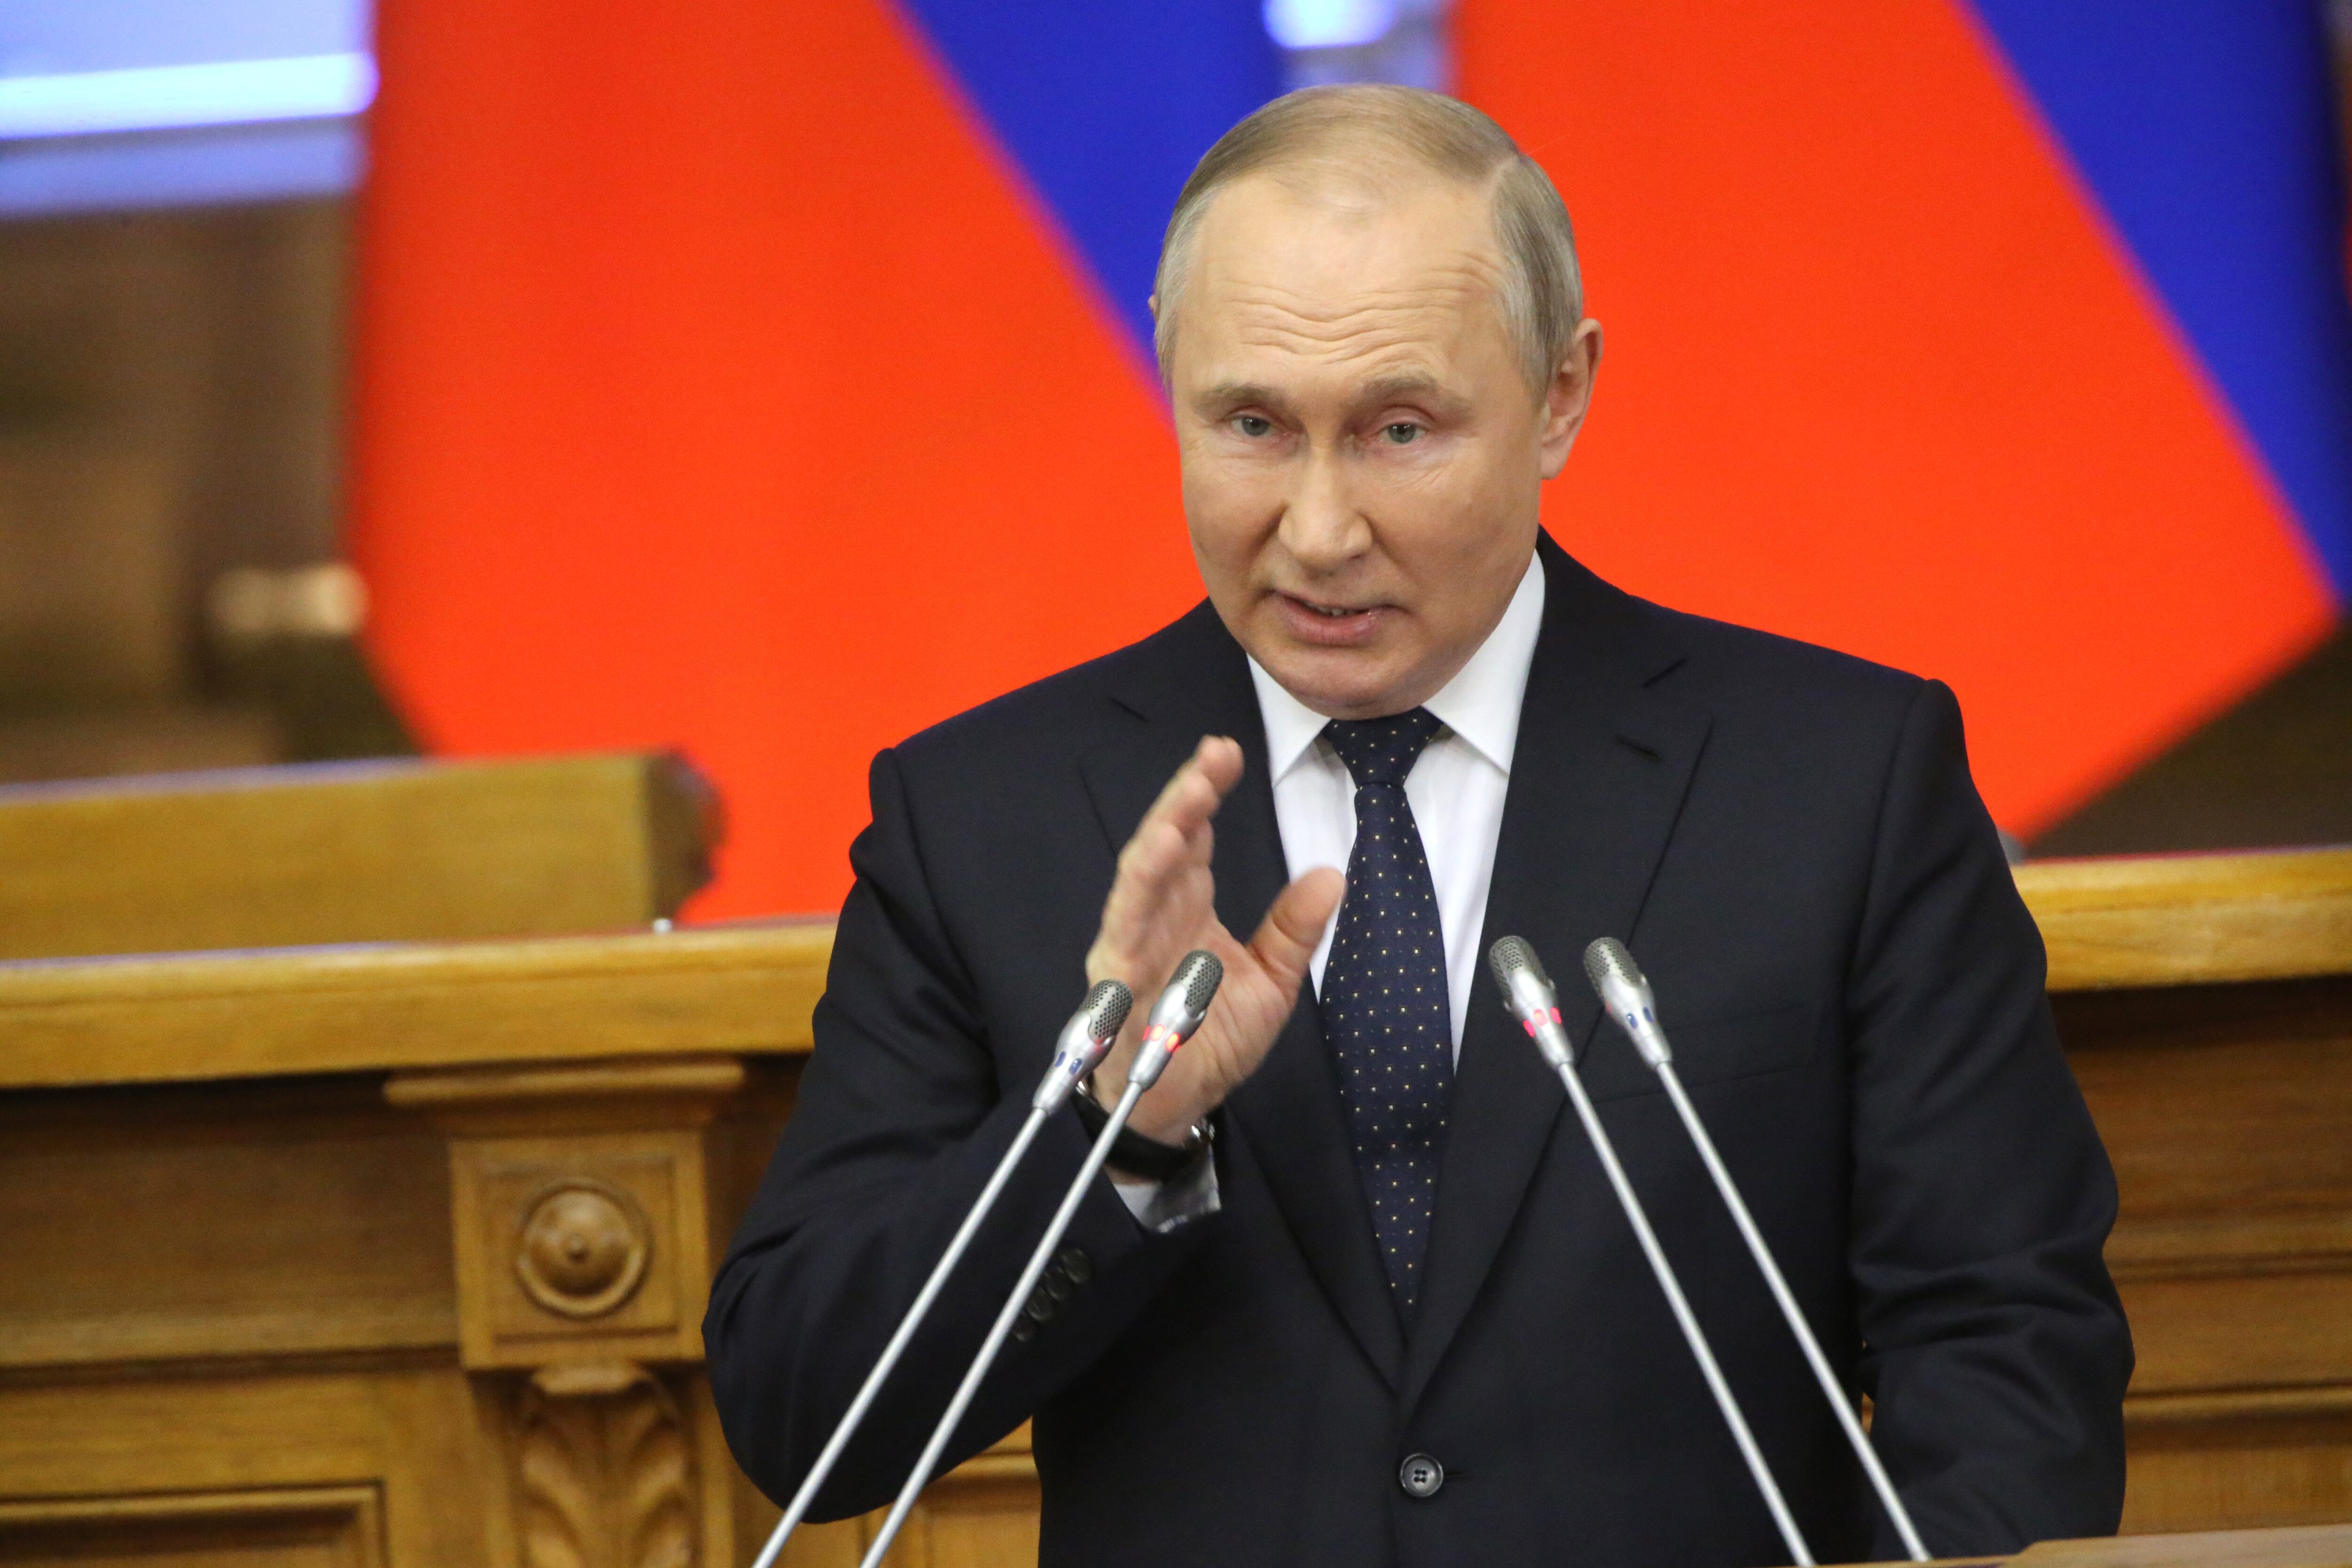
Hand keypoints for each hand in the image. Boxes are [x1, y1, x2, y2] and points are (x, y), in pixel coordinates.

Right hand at [1084, 736, 1344, 1143]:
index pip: (1194, 835)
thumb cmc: (1210, 1038)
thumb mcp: (1272, 981)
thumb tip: (1330, 874)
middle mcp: (1154, 915)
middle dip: (1185, 798)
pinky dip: (1137, 896)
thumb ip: (1295, 929)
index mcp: (1187, 906)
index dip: (1206, 792)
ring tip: (1188, 799)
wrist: (1175, 1103)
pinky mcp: (1117, 982)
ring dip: (1161, 836)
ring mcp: (1131, 945)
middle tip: (1212, 756)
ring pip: (1139, 879)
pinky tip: (1156, 860)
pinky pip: (1123, 932)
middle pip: (1164, 844)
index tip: (1229, 753)